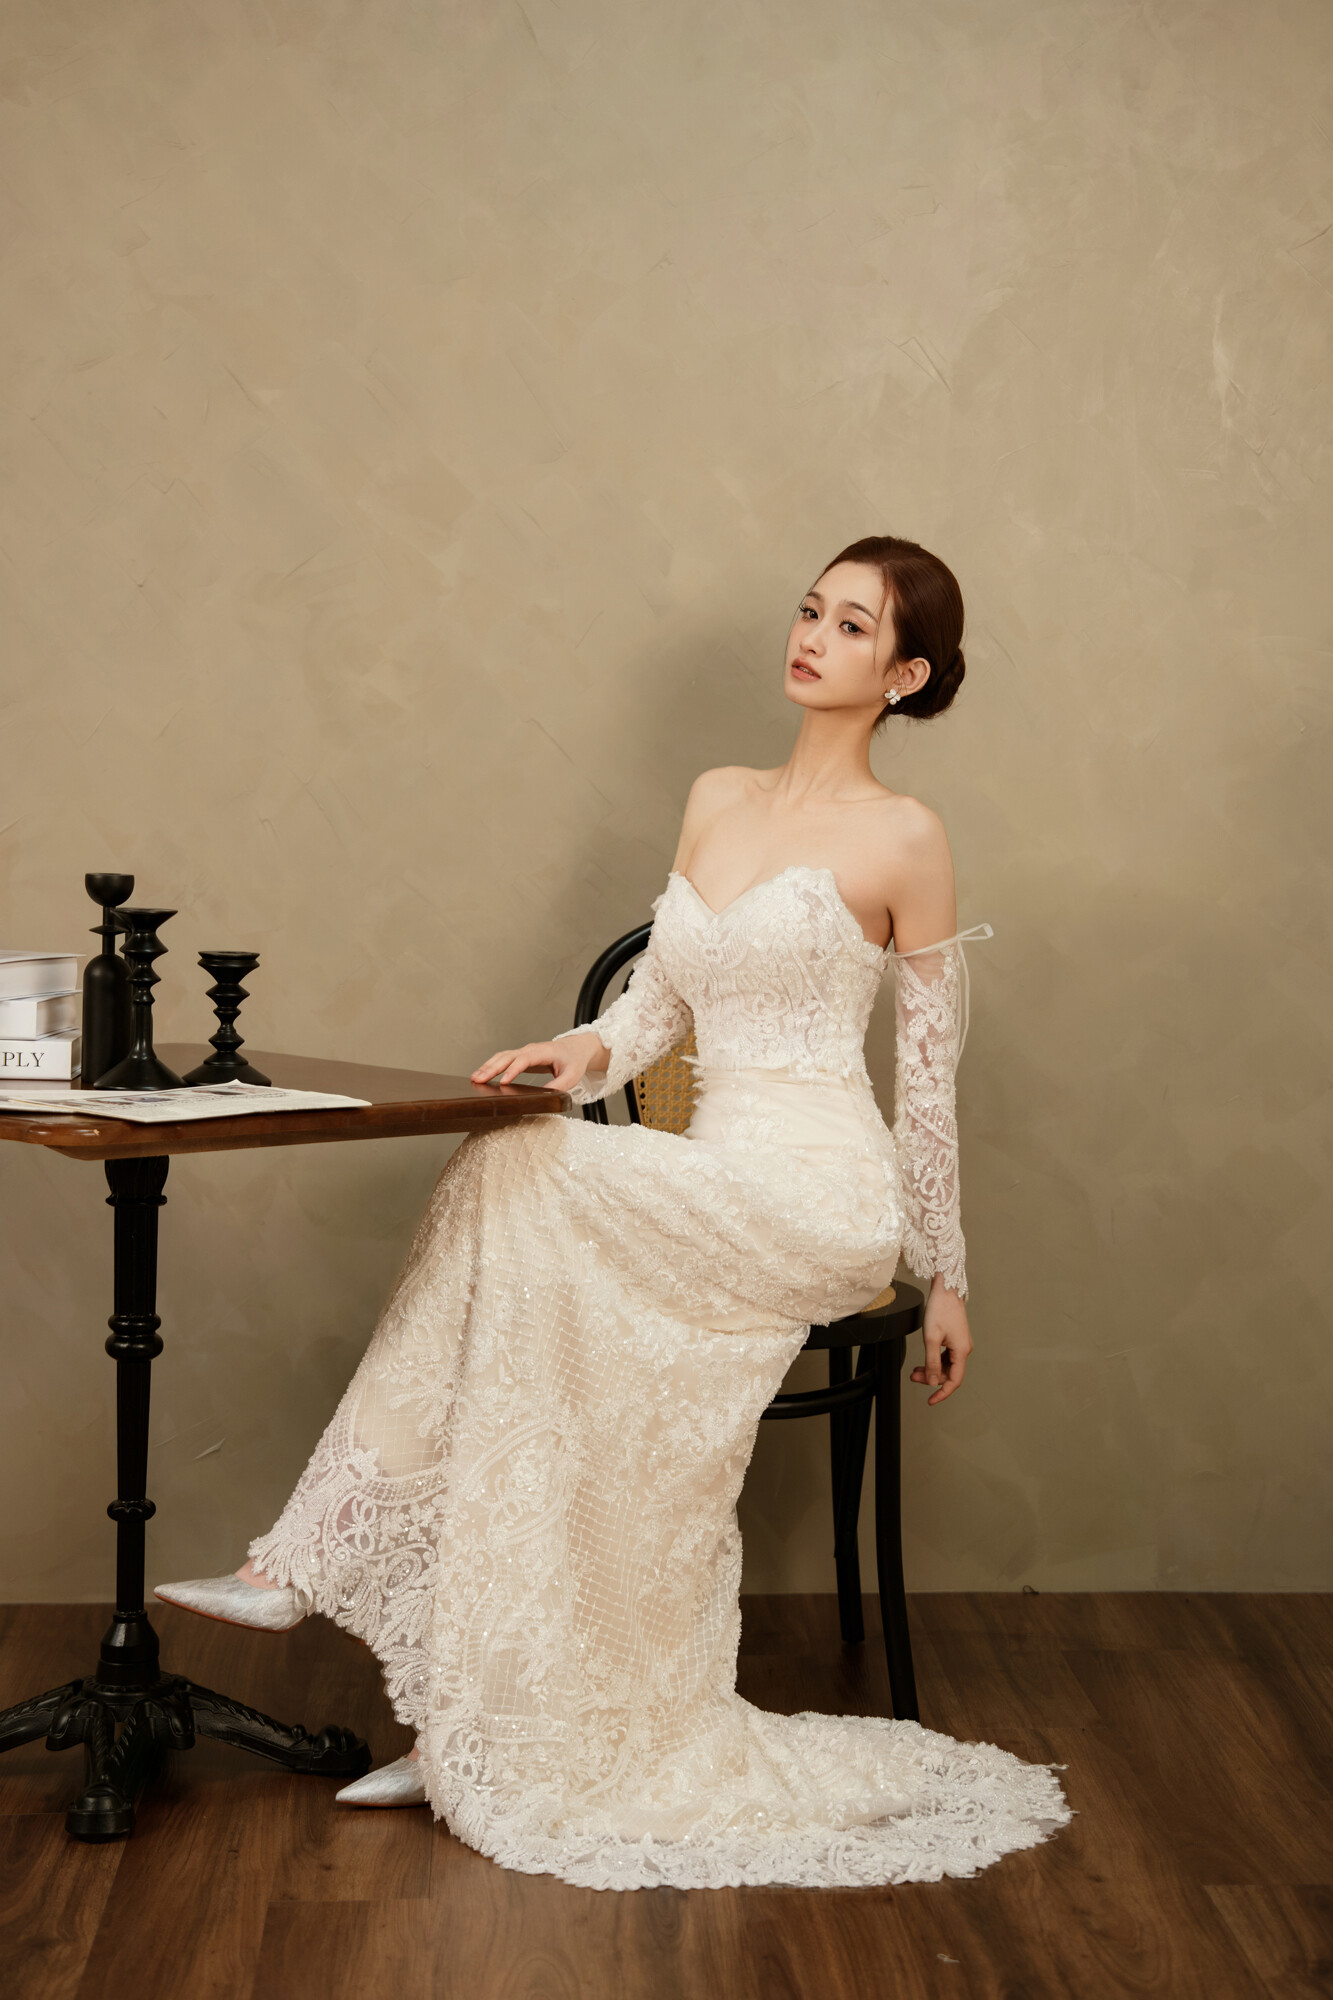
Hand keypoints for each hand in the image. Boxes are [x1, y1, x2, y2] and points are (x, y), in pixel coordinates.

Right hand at [470, 1033, 607, 1092]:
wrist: (576, 1048)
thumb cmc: (574, 1061)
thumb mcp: (572, 1076)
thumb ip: (559, 1086)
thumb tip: (545, 1097)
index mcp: (543, 1052)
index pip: (524, 1060)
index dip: (513, 1070)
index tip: (503, 1082)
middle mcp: (530, 1049)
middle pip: (507, 1056)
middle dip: (492, 1068)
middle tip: (478, 1080)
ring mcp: (524, 1052)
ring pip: (502, 1056)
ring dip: (488, 1066)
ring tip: (475, 1078)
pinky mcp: (521, 1056)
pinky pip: (503, 1059)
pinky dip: (491, 1065)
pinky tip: (482, 1075)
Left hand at [910, 1277, 971, 1405]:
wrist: (946, 1289)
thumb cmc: (940, 1309)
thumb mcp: (931, 1338)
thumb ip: (932, 1362)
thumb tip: (933, 1381)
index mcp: (961, 1351)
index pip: (954, 1381)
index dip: (942, 1393)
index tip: (931, 1401)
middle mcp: (964, 1349)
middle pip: (949, 1373)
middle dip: (931, 1378)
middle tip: (913, 1377)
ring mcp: (960, 1344)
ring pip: (946, 1365)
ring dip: (931, 1369)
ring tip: (915, 1371)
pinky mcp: (955, 1338)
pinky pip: (946, 1356)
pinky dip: (934, 1360)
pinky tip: (924, 1360)